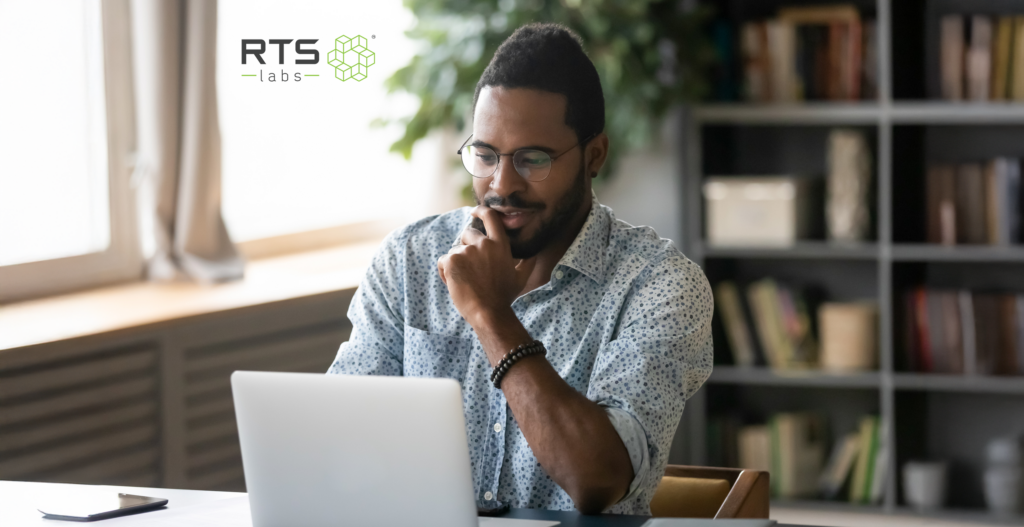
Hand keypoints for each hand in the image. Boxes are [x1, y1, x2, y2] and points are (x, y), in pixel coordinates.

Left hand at [437, 206, 536, 327]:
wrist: (488, 312)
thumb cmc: (504, 297)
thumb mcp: (521, 278)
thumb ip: (528, 262)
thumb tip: (535, 253)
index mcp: (500, 245)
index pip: (491, 218)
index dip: (481, 211)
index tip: (474, 211)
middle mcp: (483, 244)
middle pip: (467, 233)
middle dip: (466, 247)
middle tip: (471, 268)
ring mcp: (466, 251)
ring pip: (455, 250)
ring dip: (456, 263)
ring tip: (465, 281)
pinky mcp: (452, 260)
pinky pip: (443, 261)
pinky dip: (445, 272)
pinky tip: (454, 284)